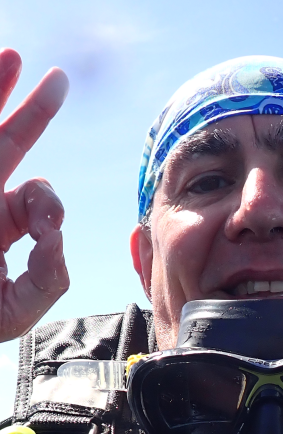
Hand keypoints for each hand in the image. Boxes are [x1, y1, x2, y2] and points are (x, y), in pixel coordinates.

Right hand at [0, 48, 69, 341]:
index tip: (43, 231)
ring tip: (11, 54)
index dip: (48, 204)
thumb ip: (50, 280)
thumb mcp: (13, 313)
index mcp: (0, 227)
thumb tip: (57, 236)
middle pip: (8, 146)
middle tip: (60, 79)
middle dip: (32, 113)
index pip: (36, 197)